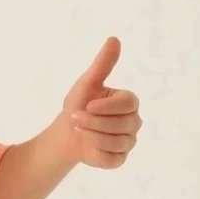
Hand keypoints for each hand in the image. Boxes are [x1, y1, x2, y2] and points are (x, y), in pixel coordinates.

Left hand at [57, 37, 141, 169]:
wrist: (66, 133)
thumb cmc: (78, 105)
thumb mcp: (88, 83)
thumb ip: (102, 64)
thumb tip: (114, 39)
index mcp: (129, 102)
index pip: (128, 104)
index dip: (106, 107)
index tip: (87, 105)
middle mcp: (133, 122)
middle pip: (123, 125)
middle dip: (94, 122)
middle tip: (76, 118)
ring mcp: (128, 142)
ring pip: (117, 142)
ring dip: (92, 136)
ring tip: (79, 130)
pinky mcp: (119, 159)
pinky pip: (112, 159)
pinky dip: (96, 153)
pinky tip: (87, 146)